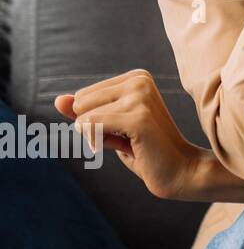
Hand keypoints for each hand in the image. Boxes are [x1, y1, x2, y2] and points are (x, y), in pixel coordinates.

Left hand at [54, 70, 202, 200]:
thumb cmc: (145, 150)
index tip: (126, 129)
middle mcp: (139, 80)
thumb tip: (58, 100)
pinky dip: (99, 143)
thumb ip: (83, 112)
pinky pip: (90, 127)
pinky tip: (130, 148)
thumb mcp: (109, 127)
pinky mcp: (139, 118)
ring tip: (133, 143)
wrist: (180, 171)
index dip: (95, 121)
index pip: (82, 97)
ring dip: (101, 138)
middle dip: (95, 128)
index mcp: (136, 77)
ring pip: (84, 117)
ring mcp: (140, 97)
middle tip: (129, 138)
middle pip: (79, 103)